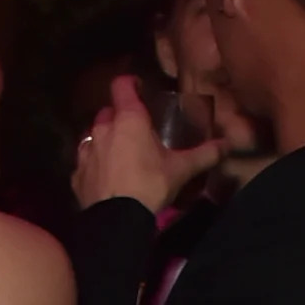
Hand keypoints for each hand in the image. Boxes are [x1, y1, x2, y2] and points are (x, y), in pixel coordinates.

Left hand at [73, 74, 221, 216]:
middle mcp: (102, 129)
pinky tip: (105, 177)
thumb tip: (227, 145)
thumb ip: (205, 154)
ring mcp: (86, 152)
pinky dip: (94, 165)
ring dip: (105, 140)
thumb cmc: (150, 185)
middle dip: (119, 116)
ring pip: (93, 136)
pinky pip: (85, 162)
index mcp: (128, 119)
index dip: (130, 83)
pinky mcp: (76, 175)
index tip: (139, 88)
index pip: (121, 85)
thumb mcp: (181, 169)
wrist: (116, 222)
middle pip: (108, 112)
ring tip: (120, 154)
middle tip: (135, 130)